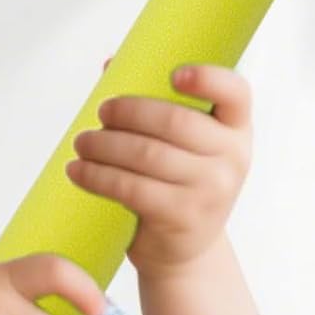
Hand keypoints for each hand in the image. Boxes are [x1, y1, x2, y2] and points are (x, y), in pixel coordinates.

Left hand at [66, 57, 252, 277]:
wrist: (185, 250)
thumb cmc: (178, 183)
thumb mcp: (183, 145)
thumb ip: (156, 103)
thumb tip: (112, 63)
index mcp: (236, 128)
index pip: (235, 93)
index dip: (208, 79)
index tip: (174, 74)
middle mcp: (232, 157)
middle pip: (175, 121)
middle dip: (128, 112)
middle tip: (101, 112)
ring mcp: (212, 190)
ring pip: (147, 154)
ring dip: (104, 144)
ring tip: (81, 142)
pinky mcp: (183, 217)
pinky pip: (132, 188)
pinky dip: (98, 176)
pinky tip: (78, 171)